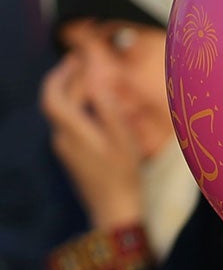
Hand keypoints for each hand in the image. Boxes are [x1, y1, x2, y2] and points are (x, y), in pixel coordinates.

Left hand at [40, 55, 143, 230]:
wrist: (114, 210)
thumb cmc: (123, 175)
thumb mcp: (123, 139)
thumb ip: (108, 109)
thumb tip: (98, 84)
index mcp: (72, 130)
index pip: (52, 95)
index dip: (60, 75)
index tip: (74, 59)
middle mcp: (62, 137)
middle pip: (56, 102)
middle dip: (67, 80)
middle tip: (83, 64)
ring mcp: (65, 148)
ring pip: (62, 113)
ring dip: (72, 94)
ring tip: (90, 80)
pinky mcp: (73, 156)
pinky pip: (70, 124)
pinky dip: (78, 108)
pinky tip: (94, 107)